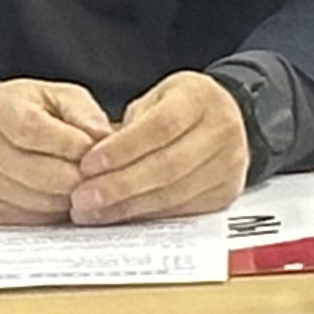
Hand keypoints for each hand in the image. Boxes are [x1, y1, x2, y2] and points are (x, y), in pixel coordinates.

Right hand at [0, 78, 108, 226]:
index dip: (70, 145)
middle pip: (36, 172)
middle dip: (77, 177)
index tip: (97, 151)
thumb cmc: (38, 112)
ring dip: (68, 198)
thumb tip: (103, 138)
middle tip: (101, 176)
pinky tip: (62, 199)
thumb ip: (85, 114)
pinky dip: (51, 214)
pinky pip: (24, 220)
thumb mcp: (64, 98)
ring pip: (35, 200)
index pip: (32, 131)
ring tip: (84, 186)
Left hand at [71, 70, 252, 225]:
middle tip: (83, 197)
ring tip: (93, 211)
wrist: (223, 119)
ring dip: (128, 206)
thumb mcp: (154, 100)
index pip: (161, 126)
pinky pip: (183, 210)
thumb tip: (90, 165)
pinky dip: (147, 215)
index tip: (87, 165)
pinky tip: (120, 215)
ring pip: (175, 193)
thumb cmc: (179, 108)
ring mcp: (230, 164)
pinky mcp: (226, 192)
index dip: (123, 149)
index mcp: (201, 98)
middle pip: (169, 165)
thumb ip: (128, 127)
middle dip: (120, 185)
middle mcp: (223, 130)